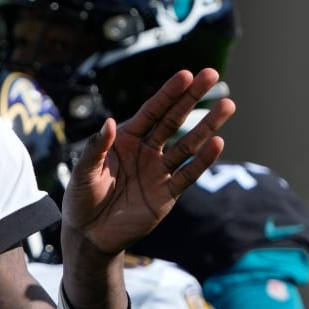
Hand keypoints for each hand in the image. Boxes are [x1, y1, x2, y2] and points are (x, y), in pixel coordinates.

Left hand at [61, 68, 234, 256]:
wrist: (89, 234)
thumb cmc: (81, 199)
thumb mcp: (83, 172)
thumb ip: (96, 148)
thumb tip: (109, 122)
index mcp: (124, 140)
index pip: (150, 112)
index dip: (167, 94)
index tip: (186, 74)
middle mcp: (145, 151)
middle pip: (173, 120)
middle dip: (192, 98)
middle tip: (212, 75)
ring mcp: (158, 171)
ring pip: (187, 144)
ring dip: (206, 125)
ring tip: (227, 104)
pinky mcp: (167, 194)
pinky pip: (187, 174)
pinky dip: (202, 160)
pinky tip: (217, 143)